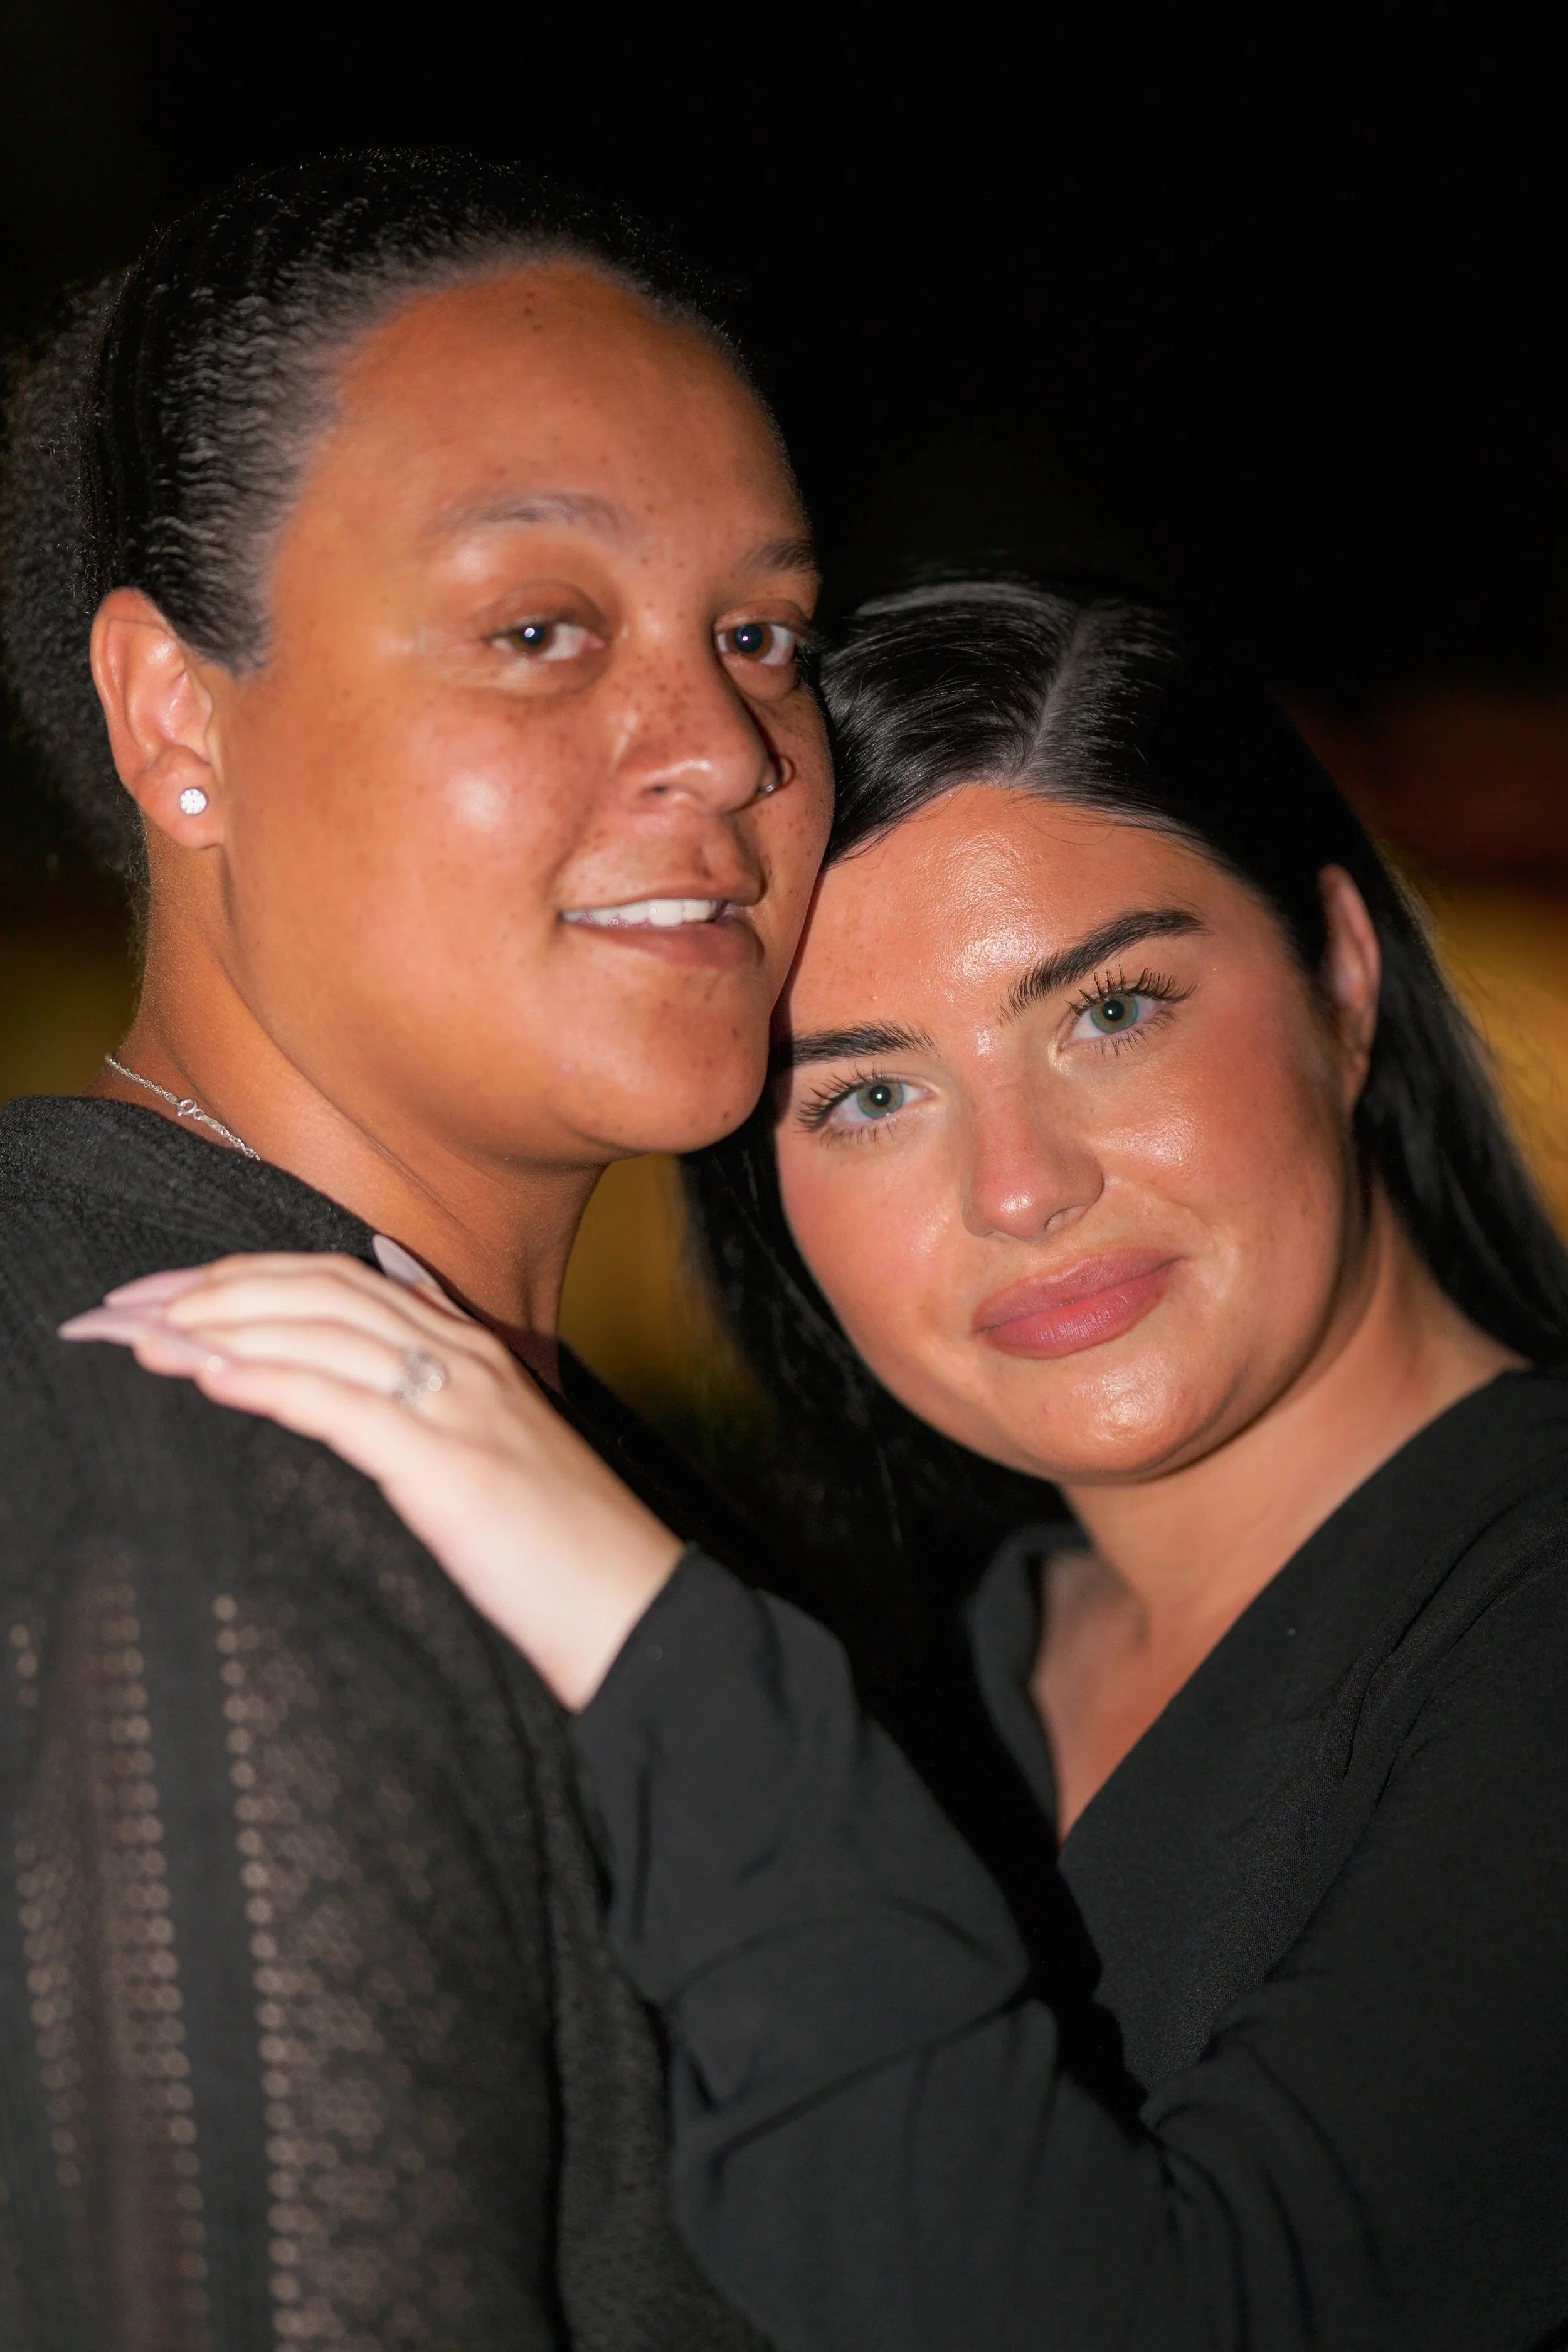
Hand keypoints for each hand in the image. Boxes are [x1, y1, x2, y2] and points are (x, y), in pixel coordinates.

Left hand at [58, 1245, 682, 1708]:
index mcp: (470, 1349)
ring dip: (217, 1327)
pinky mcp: (448, 1465)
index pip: (337, 1280)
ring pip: (319, 1334)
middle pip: (315, 1292)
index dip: (242, 1275)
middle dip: (208, 1290)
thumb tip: (392, 1269)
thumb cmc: (561, 1542)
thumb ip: (445, 1348)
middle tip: (123, 1308)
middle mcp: (462, 1359)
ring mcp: (458, 1405)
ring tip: (143, 1336)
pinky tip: (208, 1376)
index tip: (161, 1294)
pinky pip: (339, 1405)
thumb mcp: (501, 1426)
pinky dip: (266, 1381)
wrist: (631, 1611)